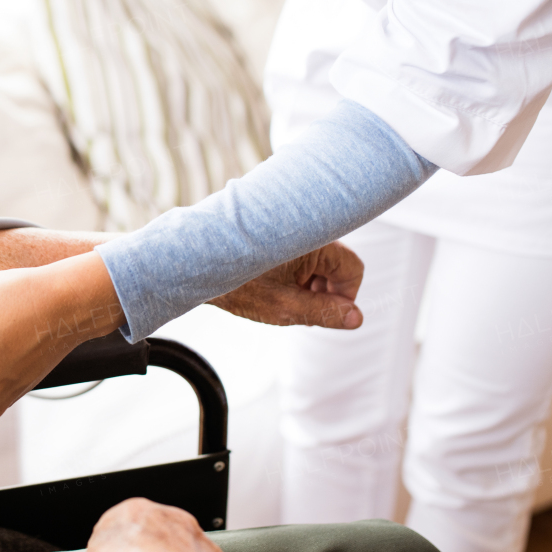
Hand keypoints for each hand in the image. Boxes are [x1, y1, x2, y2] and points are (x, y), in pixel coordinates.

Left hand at [210, 242, 363, 328]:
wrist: (195, 266)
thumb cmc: (236, 283)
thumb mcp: (284, 306)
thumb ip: (324, 312)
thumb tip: (357, 318)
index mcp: (315, 242)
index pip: (353, 269)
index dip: (345, 297)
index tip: (324, 314)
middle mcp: (308, 232)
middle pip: (336, 266)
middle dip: (325, 293)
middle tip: (300, 311)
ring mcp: (292, 233)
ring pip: (318, 264)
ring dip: (309, 286)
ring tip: (282, 300)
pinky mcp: (278, 238)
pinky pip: (300, 258)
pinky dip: (294, 277)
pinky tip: (272, 289)